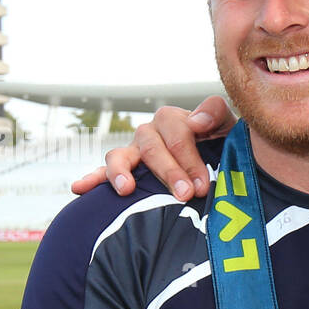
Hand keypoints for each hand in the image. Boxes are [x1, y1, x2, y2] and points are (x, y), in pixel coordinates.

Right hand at [69, 97, 237, 197]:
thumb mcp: (228, 128)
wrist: (217, 165)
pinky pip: (102, 172)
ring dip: (122, 171)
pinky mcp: (124, 170)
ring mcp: (135, 151)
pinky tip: (79, 188)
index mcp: (176, 120)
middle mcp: (152, 133)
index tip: (201, 184)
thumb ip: (216, 114)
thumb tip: (195, 120)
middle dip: (169, 171)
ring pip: (121, 155)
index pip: (178, 131)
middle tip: (186, 195)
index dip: (189, 157)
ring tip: (127, 189)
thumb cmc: (223, 147)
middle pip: (153, 146)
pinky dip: (92, 178)